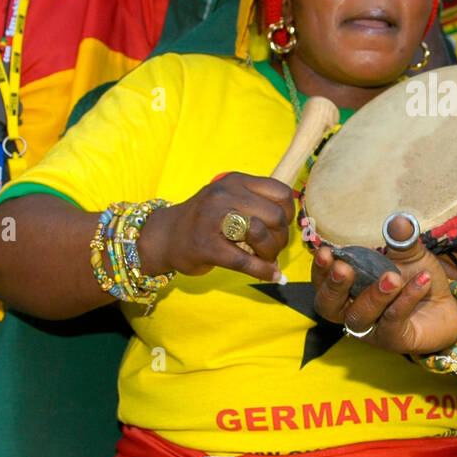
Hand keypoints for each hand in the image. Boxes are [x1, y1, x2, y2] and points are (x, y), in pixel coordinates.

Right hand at [140, 172, 294, 281]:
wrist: (164, 236)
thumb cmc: (205, 220)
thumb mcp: (229, 198)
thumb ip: (258, 204)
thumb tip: (293, 224)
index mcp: (235, 181)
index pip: (281, 192)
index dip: (289, 214)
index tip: (281, 226)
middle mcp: (225, 194)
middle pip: (275, 216)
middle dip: (281, 237)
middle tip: (273, 249)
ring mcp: (213, 219)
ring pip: (261, 234)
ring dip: (271, 253)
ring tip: (265, 258)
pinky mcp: (206, 246)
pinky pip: (244, 260)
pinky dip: (262, 270)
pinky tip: (270, 275)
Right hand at [311, 215, 456, 354]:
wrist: (446, 307)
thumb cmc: (416, 279)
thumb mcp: (410, 255)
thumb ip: (402, 239)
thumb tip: (399, 221)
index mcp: (348, 288)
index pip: (322, 282)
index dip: (320, 269)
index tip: (325, 252)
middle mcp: (352, 311)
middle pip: (328, 306)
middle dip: (334, 287)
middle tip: (343, 269)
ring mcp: (372, 329)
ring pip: (360, 316)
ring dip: (374, 295)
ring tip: (393, 277)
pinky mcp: (394, 340)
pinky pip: (394, 320)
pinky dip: (406, 299)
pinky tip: (422, 281)